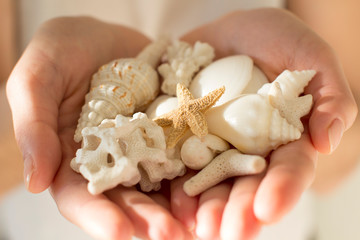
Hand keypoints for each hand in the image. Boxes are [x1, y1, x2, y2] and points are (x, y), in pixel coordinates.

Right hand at [7, 17, 191, 239]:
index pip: (80, 195)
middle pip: (125, 197)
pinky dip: (195, 172)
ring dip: (175, 206)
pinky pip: (182, 154)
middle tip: (168, 233)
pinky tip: (209, 187)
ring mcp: (141, 147)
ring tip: (195, 222)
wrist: (106, 34)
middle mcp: (109, 160)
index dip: (97, 216)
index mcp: (72, 157)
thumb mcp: (39, 78)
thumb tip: (34, 181)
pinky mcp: (168, 131)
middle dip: (145, 218)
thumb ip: (33, 125)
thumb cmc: (63, 51)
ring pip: (157, 183)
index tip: (119, 232)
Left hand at [170, 8, 357, 238]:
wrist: (226, 27)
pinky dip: (175, 182)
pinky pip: (178, 160)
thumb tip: (326, 142)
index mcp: (282, 138)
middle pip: (244, 184)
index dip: (281, 189)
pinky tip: (172, 202)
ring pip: (210, 181)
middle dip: (238, 209)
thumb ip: (329, 97)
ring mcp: (213, 143)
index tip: (268, 207)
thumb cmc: (274, 37)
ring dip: (205, 206)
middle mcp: (247, 148)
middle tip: (229, 231)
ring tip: (200, 226)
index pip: (287, 169)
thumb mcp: (310, 56)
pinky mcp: (183, 133)